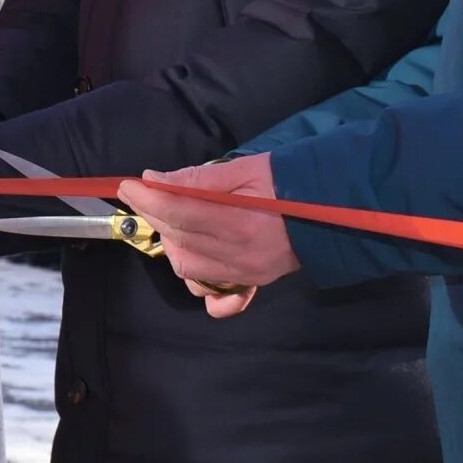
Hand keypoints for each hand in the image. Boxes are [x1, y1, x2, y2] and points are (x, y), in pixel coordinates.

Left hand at [117, 154, 294, 318]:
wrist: (335, 210)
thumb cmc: (288, 181)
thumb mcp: (247, 168)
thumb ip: (201, 177)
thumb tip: (155, 180)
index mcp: (241, 222)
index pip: (178, 213)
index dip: (147, 198)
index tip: (127, 185)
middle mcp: (240, 255)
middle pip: (178, 239)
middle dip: (154, 213)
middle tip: (148, 193)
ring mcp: (246, 273)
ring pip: (187, 268)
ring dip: (172, 243)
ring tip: (177, 219)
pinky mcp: (252, 282)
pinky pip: (213, 294)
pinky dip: (197, 278)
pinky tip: (195, 255)